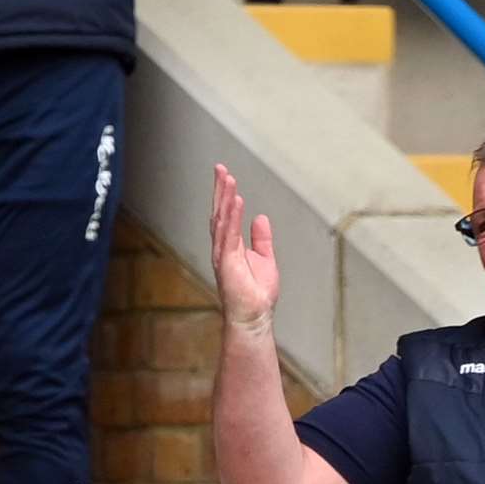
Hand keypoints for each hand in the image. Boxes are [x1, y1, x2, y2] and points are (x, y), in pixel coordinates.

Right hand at [210, 164, 279, 329]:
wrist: (254, 316)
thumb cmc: (257, 293)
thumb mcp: (265, 259)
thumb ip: (261, 238)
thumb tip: (260, 217)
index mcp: (230, 246)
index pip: (225, 215)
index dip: (225, 195)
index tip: (226, 175)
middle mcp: (223, 247)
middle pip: (219, 213)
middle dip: (220, 190)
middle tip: (220, 168)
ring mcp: (223, 254)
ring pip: (222, 220)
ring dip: (224, 198)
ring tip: (228, 178)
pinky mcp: (228, 262)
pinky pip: (229, 235)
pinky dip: (232, 217)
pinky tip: (235, 201)